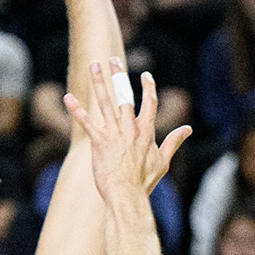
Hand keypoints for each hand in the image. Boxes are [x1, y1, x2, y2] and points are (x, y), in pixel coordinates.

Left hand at [63, 60, 190, 205]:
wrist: (128, 195)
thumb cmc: (144, 181)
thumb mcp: (163, 161)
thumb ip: (174, 142)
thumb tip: (187, 129)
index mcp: (146, 131)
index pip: (149, 103)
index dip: (148, 87)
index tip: (145, 75)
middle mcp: (130, 128)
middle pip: (125, 95)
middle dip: (119, 75)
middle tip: (113, 59)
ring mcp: (114, 133)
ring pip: (105, 102)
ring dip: (99, 82)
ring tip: (93, 65)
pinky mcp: (98, 142)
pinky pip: (86, 122)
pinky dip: (76, 109)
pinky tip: (68, 97)